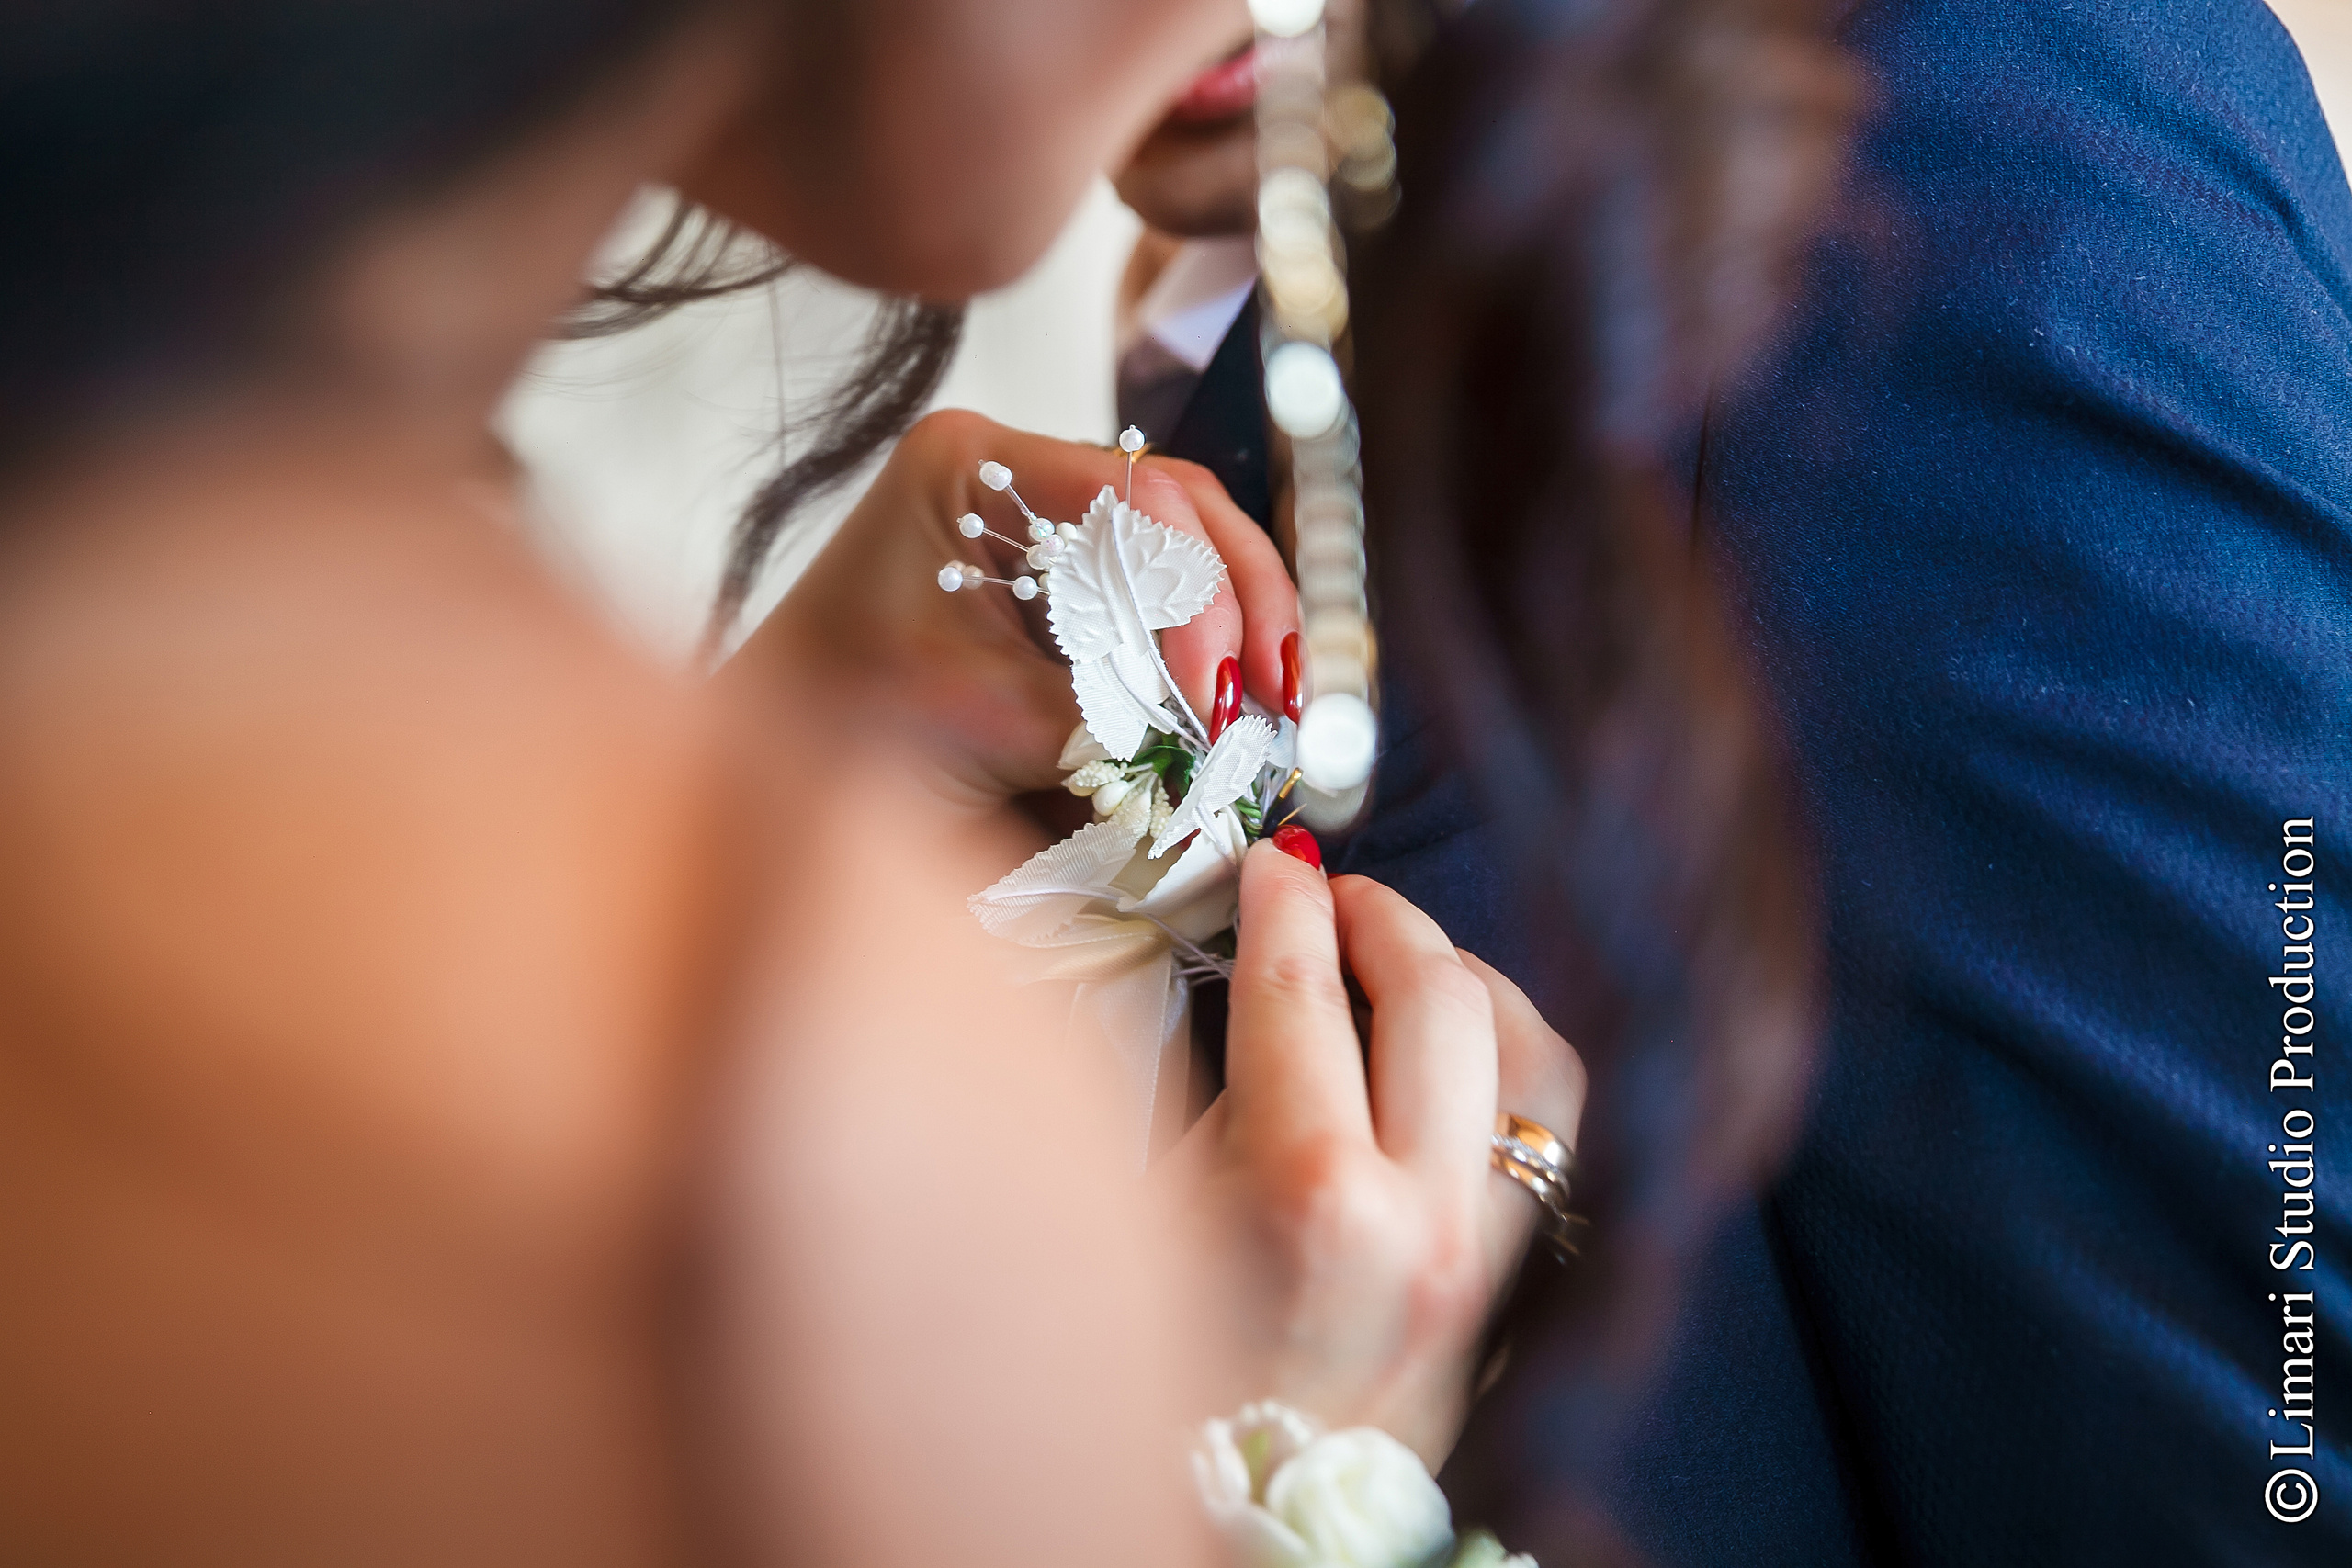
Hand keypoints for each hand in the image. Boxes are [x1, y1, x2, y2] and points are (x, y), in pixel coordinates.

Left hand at [732, 409, 1300, 808]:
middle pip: (1179, 506)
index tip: (1210, 693)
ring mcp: (1044, 520)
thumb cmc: (835, 728)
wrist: (769, 769)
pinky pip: (1165, 596)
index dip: (1196, 593)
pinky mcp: (1064, 581)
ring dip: (1241, 624)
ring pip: (1188, 544)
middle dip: (1242, 602)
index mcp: (968, 462)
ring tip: (1272, 707)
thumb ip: (1097, 719)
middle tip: (1273, 695)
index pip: (1131, 494)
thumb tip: (1217, 743)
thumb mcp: (971, 718)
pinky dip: (1209, 650)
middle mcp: (1014, 470)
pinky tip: (1236, 705)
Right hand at [1162, 841, 1586, 1464]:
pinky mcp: (1513, 1281)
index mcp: (1308, 1194)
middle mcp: (1420, 1216)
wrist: (1246, 1515)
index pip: (1301, 987)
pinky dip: (1513, 1055)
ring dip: (1466, 975)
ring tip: (1401, 955)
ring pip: (1532, 1048)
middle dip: (1378, 915)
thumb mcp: (1152, 1217)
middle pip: (1439, 991)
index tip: (1268, 862)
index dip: (1280, 901)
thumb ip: (1218, 1083)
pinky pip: (1552, 1126)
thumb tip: (1261, 969)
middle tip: (1329, 892)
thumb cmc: (1167, 1375)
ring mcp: (1484, 1253)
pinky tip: (1459, 1042)